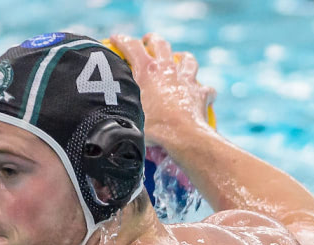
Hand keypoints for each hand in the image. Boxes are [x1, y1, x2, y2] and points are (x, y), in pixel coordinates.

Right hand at [110, 33, 215, 148]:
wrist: (182, 136)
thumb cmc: (153, 128)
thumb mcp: (129, 114)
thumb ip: (121, 107)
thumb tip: (108, 114)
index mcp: (147, 71)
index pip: (131, 47)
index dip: (121, 40)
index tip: (115, 39)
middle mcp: (167, 70)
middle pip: (161, 45)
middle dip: (152, 41)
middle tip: (147, 42)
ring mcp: (186, 80)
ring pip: (187, 60)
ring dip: (183, 59)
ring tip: (179, 61)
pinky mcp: (200, 94)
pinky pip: (205, 89)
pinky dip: (202, 91)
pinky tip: (200, 95)